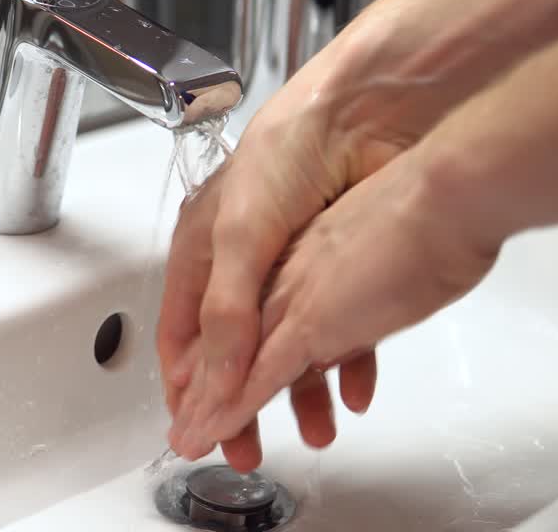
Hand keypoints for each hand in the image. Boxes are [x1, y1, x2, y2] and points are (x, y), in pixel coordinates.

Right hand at [170, 148, 500, 458]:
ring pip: (291, 344)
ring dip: (301, 391)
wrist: (373, 109)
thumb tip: (213, 384)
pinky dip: (349, 364)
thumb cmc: (293, 148)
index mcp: (203, 246)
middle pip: (235, 348)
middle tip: (247, 448)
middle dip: (241, 401)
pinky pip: (343, 329)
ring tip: (314, 432)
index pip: (183, 331)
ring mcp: (296, 264)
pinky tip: (356, 391)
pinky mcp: (345, 266)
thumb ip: (228, 315)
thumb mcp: (243, 237)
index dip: (186, 382)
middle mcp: (246, 258)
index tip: (192, 426)